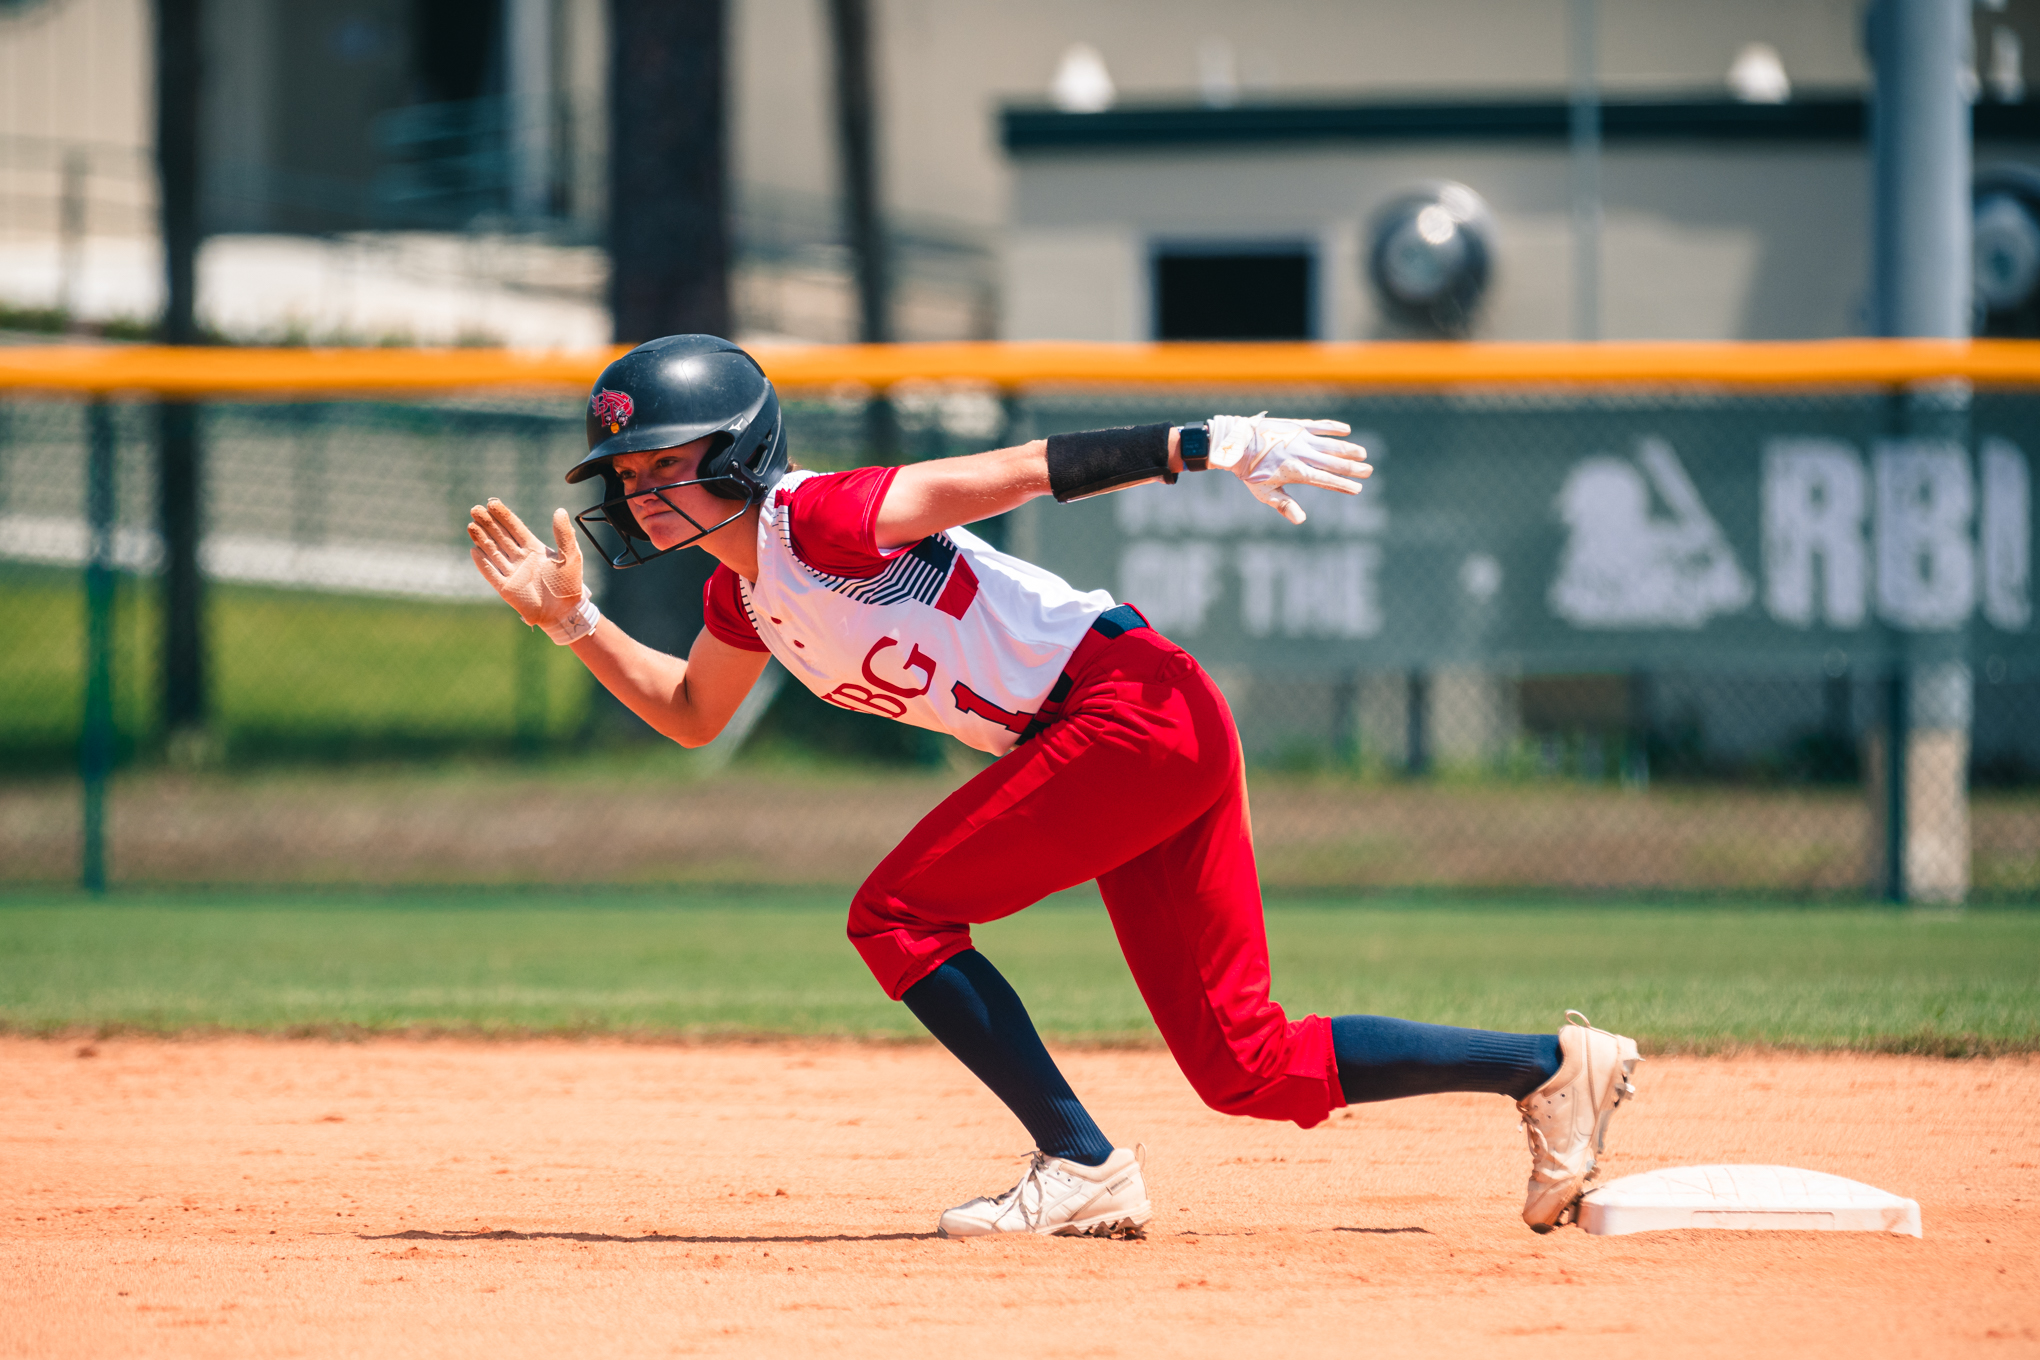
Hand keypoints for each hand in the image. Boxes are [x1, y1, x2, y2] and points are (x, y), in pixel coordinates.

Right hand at [467, 499, 586, 629]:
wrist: (565, 611)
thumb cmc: (569, 584)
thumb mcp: (570, 556)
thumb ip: (564, 535)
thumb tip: (559, 511)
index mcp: (535, 549)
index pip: (516, 528)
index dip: (504, 516)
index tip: (492, 503)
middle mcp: (521, 559)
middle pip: (501, 537)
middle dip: (488, 523)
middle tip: (475, 509)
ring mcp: (513, 573)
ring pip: (493, 552)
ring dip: (482, 539)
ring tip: (471, 525)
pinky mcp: (507, 589)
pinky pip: (491, 573)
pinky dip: (483, 562)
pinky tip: (474, 550)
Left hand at [1207, 414, 1370, 524]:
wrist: (1236, 442)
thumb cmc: (1249, 472)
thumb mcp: (1264, 493)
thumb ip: (1284, 505)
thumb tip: (1301, 520)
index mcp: (1295, 472)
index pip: (1326, 480)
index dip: (1343, 485)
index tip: (1358, 489)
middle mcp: (1301, 454)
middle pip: (1334, 462)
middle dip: (1353, 468)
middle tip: (1368, 471)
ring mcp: (1300, 438)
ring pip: (1331, 444)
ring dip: (1349, 449)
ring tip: (1363, 454)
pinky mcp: (1297, 425)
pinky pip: (1320, 425)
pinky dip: (1334, 428)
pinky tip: (1346, 430)